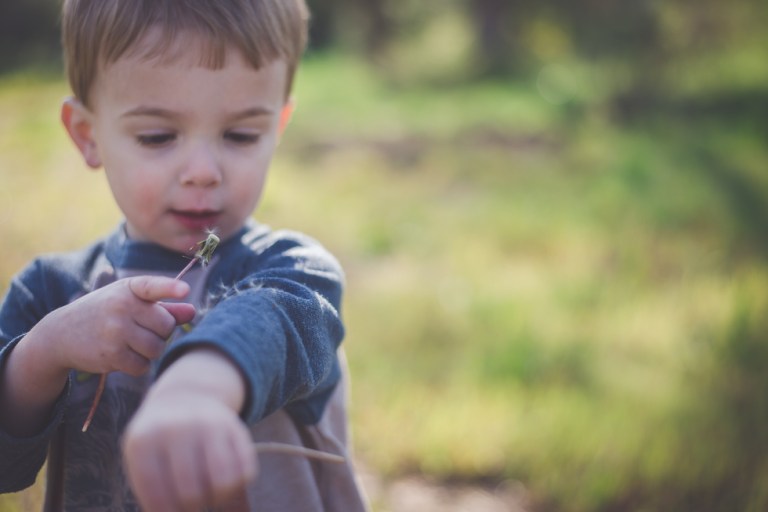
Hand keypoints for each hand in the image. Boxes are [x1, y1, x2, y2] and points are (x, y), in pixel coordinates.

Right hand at [39, 275, 194, 375]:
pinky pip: (143, 365)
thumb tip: (192, 312)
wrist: (61, 333)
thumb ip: (162, 307)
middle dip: (161, 332)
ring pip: (157, 348)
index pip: (152, 286)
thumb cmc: (106, 313)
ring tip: (132, 343)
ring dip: (151, 351)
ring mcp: (115, 331)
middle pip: (166, 326)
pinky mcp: (110, 354)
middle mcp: (121, 307)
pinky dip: (138, 365)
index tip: (185, 289)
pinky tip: (123, 355)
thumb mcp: (129, 302)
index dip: (170, 288)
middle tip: (143, 330)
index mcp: (129, 289)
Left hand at [123, 386, 256, 510]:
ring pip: (223, 482)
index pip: (157, 496)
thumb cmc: (160, 443)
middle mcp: (178, 429)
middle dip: (192, 507)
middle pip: (191, 492)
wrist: (185, 398)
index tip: (171, 509)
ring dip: (217, 498)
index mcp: (145, 441)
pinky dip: (237, 485)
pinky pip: (245, 472)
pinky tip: (223, 480)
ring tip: (209, 495)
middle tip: (190, 503)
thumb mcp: (143, 458)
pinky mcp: (236, 429)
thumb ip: (153, 491)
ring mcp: (210, 426)